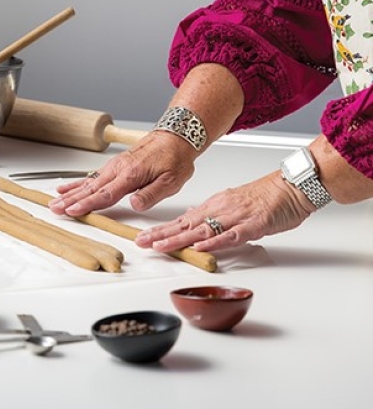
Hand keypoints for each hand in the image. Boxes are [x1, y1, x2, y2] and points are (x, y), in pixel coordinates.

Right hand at [48, 131, 198, 215]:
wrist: (176, 137)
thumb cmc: (175, 159)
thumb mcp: (171, 181)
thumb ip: (151, 194)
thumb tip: (134, 205)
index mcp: (131, 175)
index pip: (105, 194)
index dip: (88, 204)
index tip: (73, 210)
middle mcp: (119, 169)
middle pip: (91, 188)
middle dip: (71, 200)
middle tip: (55, 208)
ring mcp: (114, 166)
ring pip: (88, 182)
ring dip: (70, 193)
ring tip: (54, 201)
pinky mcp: (114, 166)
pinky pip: (92, 176)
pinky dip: (77, 182)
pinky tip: (66, 188)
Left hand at [135, 171, 314, 252]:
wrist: (292, 186)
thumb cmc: (266, 196)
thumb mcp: (230, 202)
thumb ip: (209, 213)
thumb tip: (189, 219)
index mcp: (214, 206)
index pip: (181, 221)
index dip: (161, 230)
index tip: (143, 238)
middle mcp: (220, 210)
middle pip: (186, 225)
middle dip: (162, 235)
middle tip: (141, 243)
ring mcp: (235, 218)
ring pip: (202, 231)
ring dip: (180, 239)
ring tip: (160, 246)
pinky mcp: (253, 225)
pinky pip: (231, 236)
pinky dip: (215, 243)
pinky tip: (200, 248)